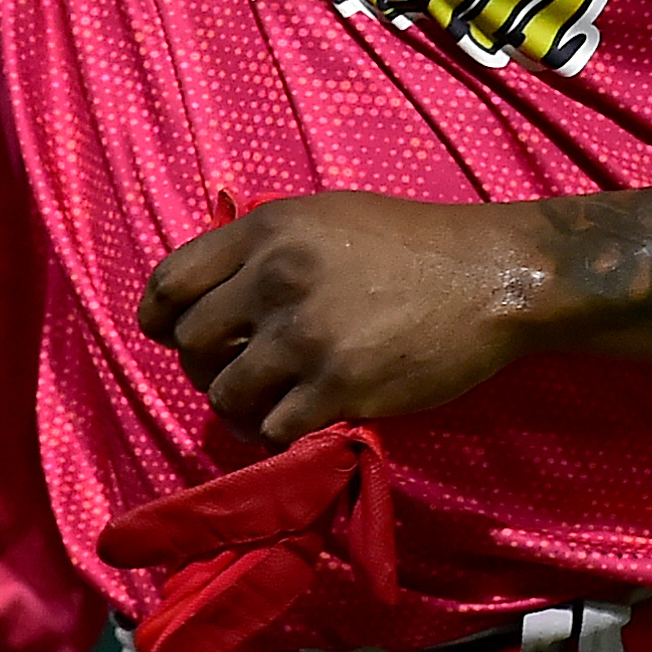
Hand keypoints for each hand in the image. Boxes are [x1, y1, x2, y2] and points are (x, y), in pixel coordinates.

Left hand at [136, 192, 566, 439]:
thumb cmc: (409, 243)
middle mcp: (274, 279)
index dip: (161, 318)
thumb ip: (263, 247)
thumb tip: (213, 291)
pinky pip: (272, 431)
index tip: (173, 335)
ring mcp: (305, 336)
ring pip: (223, 394)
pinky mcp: (340, 387)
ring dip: (238, 407)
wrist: (490, 276)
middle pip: (189, 344)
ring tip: (268, 403)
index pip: (170, 283)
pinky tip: (299, 423)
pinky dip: (276, 435)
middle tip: (238, 372)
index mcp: (264, 230)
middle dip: (204, 366)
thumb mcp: (322, 216)